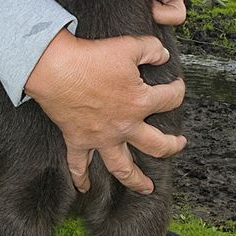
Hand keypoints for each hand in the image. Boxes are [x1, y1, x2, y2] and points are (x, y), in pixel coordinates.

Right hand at [24, 28, 185, 194]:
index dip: (178, 91)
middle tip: (178, 145)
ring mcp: (101, 138)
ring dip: (136, 180)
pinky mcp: (78, 141)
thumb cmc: (92, 57)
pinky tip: (85, 189)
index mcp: (140, 103)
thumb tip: (162, 55)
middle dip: (171, 147)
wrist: (56, 69)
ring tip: (147, 188)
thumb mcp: (129, 46)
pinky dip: (81, 179)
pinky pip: (78, 166)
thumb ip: (152, 50)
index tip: (177, 87)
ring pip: (122, 167)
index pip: (170, 100)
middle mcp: (124, 127)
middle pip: (156, 146)